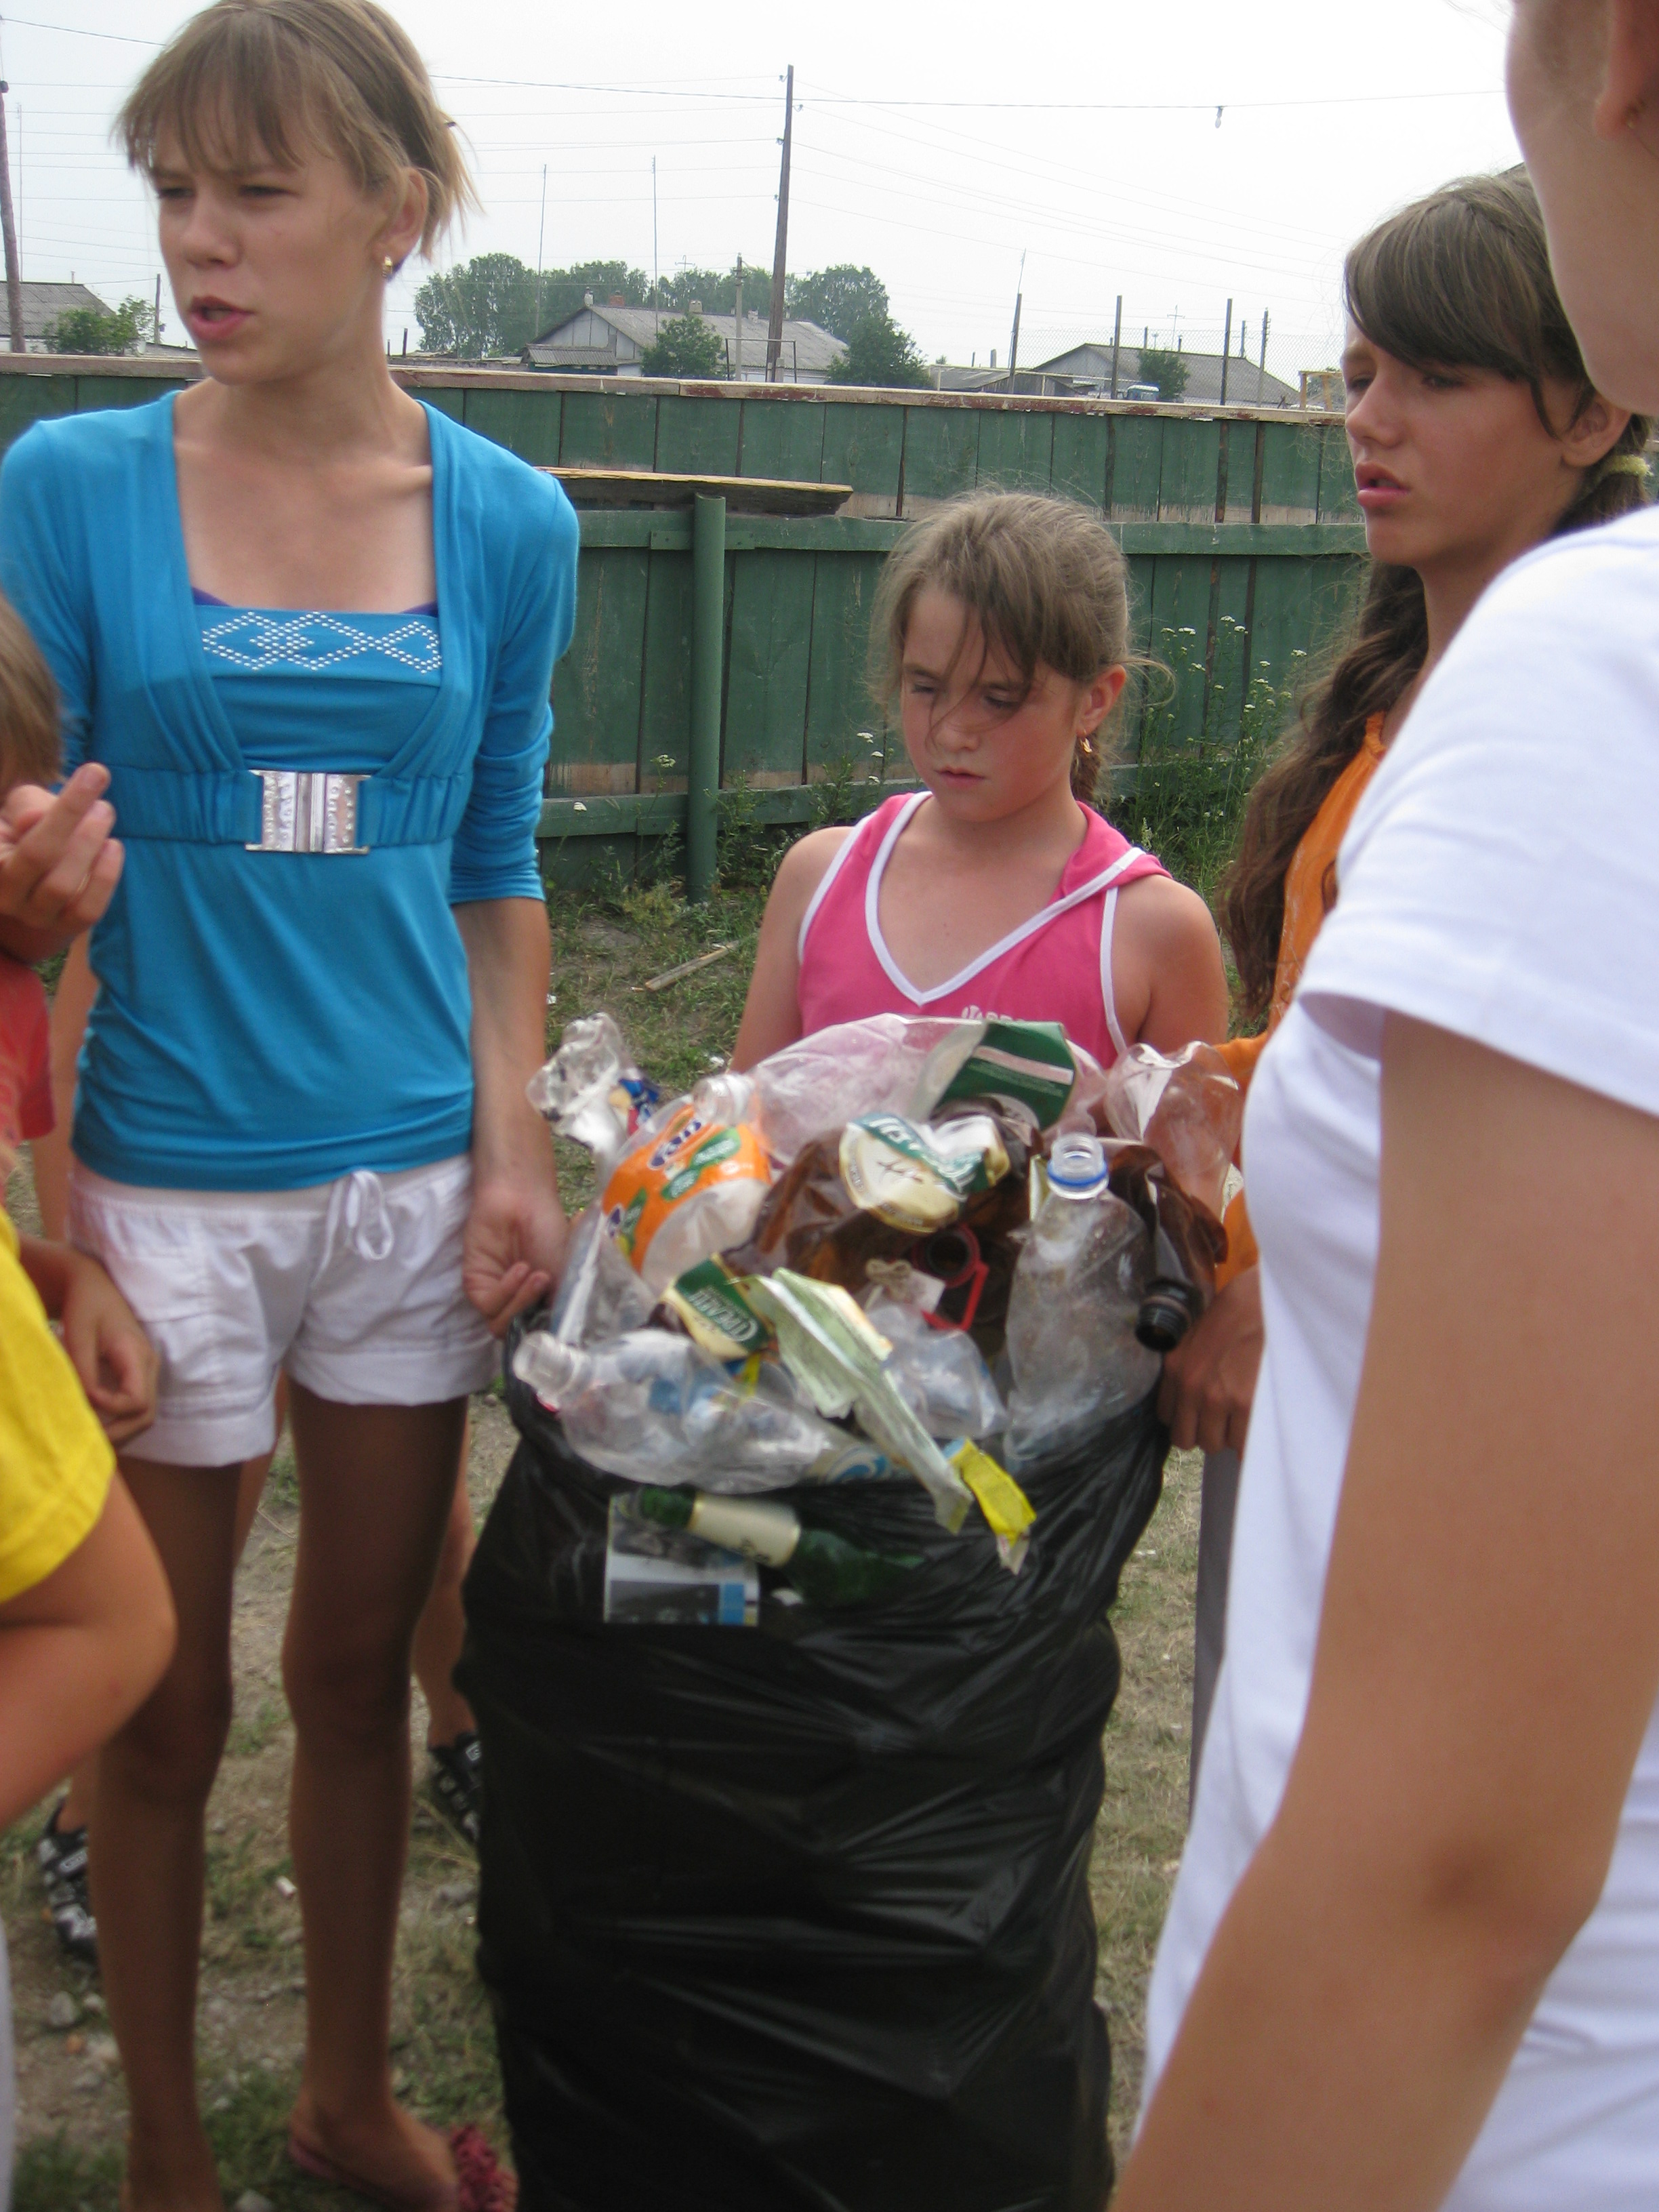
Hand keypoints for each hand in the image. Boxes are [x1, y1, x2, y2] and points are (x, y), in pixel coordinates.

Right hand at [0, 764, 123, 952]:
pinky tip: (113, 847)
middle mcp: (4, 892)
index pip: (28, 836)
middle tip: (103, 802)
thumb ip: (28, 807)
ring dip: (91, 845)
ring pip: (62, 886)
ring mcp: (33, 915)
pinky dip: (104, 878)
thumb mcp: (23, 805)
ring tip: (104, 814)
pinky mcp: (64, 928)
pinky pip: (87, 910)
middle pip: (39, 857)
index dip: (66, 807)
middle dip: (78, 821)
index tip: (96, 773)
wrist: (37, 867)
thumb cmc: (30, 826)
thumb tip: (36, 819)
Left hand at [56, 1249, 158, 1446]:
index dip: (110, 1407)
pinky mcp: (137, 1374)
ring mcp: (146, 1371)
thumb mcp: (79, 1335)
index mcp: (137, 1354)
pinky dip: (119, 1420)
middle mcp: (148, 1366)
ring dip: (121, 1430)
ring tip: (92, 1435)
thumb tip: (87, 1404)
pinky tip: (97, 1422)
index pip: (136, 1399)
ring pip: (144, 1415)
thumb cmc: (86, 1307)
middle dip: (119, 1432)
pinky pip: (136, 1406)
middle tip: (89, 1440)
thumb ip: (83, 1370)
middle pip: (146, 1414)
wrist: (95, 1288)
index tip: (84, 1396)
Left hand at [462, 1172, 567, 1336]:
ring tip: (537, 1276)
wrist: (524, 1200)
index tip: (561, 1325)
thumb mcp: (565, 1275)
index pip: (539, 1336)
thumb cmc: (548, 1230)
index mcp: (540, 1305)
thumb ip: (560, 1308)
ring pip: (501, 1326)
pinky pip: (489, 1305)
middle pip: (518, 1335)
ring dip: (521, 1304)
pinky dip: (506, 1292)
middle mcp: (517, 1305)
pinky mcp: (476, 1285)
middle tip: (547, 1287)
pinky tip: (520, 1270)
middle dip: (533, 1318)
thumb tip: (560, 1337)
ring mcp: (496, 1297)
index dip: (548, 1337)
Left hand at [1157, 1263, 1262, 1454]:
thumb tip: (1192, 1402)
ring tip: (1242, 1414)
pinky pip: (1241, 1445)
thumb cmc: (1236, 1314)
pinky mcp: (1246, 1404)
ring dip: (1227, 1435)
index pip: (1166, 1417)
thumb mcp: (1195, 1338)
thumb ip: (1189, 1369)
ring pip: (1214, 1444)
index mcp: (1174, 1369)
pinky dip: (1248, 1440)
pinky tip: (1256, 1421)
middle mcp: (1191, 1386)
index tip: (1200, 1413)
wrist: (1266, 1300)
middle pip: (1187, 1438)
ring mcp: (1217, 1397)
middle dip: (1204, 1431)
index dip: (1186, 1418)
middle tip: (1222, 1418)